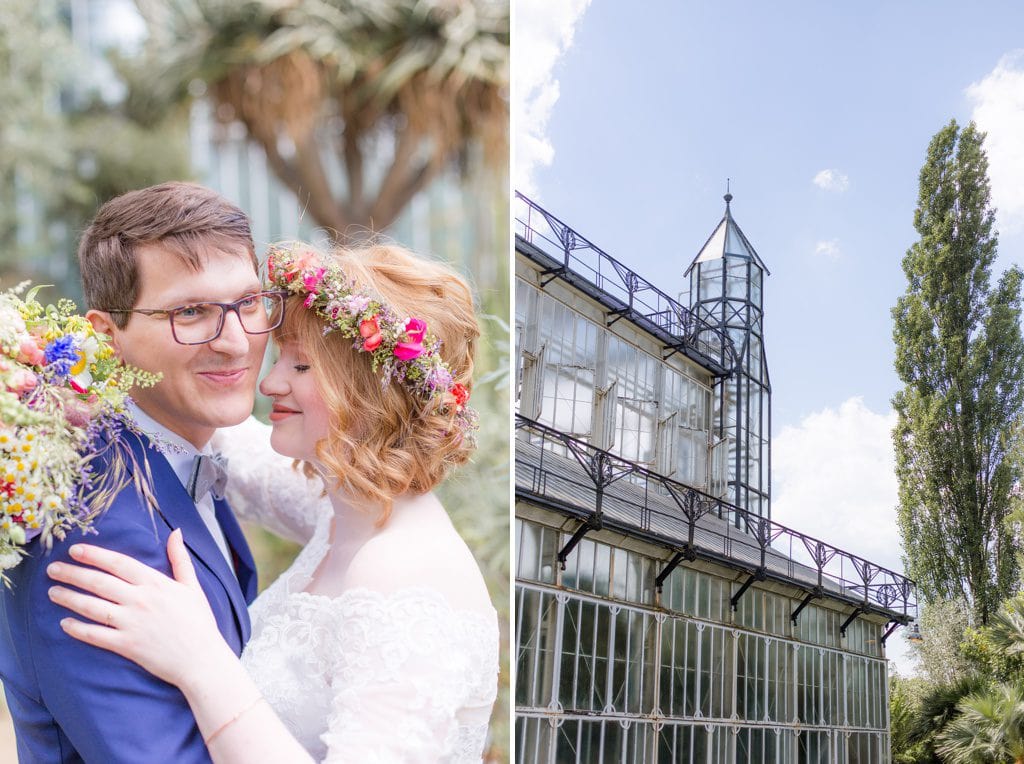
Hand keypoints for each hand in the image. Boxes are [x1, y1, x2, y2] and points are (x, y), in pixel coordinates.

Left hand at [47, 529, 231, 689]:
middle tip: (53, 569)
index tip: (75, 549)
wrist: (202, 659)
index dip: (95, 555)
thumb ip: (180, 559)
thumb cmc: (199, 622)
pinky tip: (65, 623)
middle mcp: (141, 600)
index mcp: (156, 583)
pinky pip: (96, 635)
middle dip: (73, 573)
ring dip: (70, 598)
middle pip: (99, 582)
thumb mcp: (193, 586)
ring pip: (93, 606)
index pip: (119, 563)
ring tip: (52, 592)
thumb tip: (175, 532)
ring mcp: (132, 623)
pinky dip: (78, 629)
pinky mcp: (127, 645)